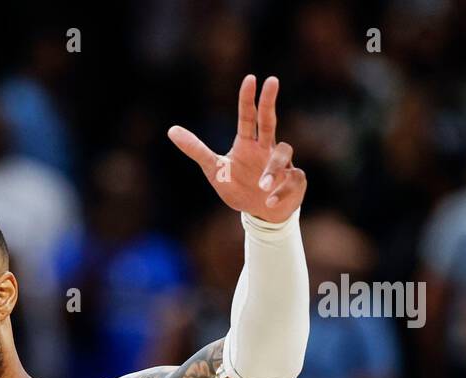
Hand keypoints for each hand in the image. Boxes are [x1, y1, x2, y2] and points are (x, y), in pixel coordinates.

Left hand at [168, 75, 305, 222]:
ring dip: (273, 168)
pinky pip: (293, 180)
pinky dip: (282, 191)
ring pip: (283, 153)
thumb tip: (171, 130)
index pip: (248, 117)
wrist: (261, 211)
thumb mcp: (213, 168)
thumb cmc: (237, 185)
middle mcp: (266, 148)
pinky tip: (270, 201)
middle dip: (269, 101)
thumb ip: (196, 149)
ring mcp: (283, 163)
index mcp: (247, 144)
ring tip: (262, 186)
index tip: (250, 78)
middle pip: (268, 121)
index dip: (248, 99)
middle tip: (272, 80)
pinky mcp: (294, 181)